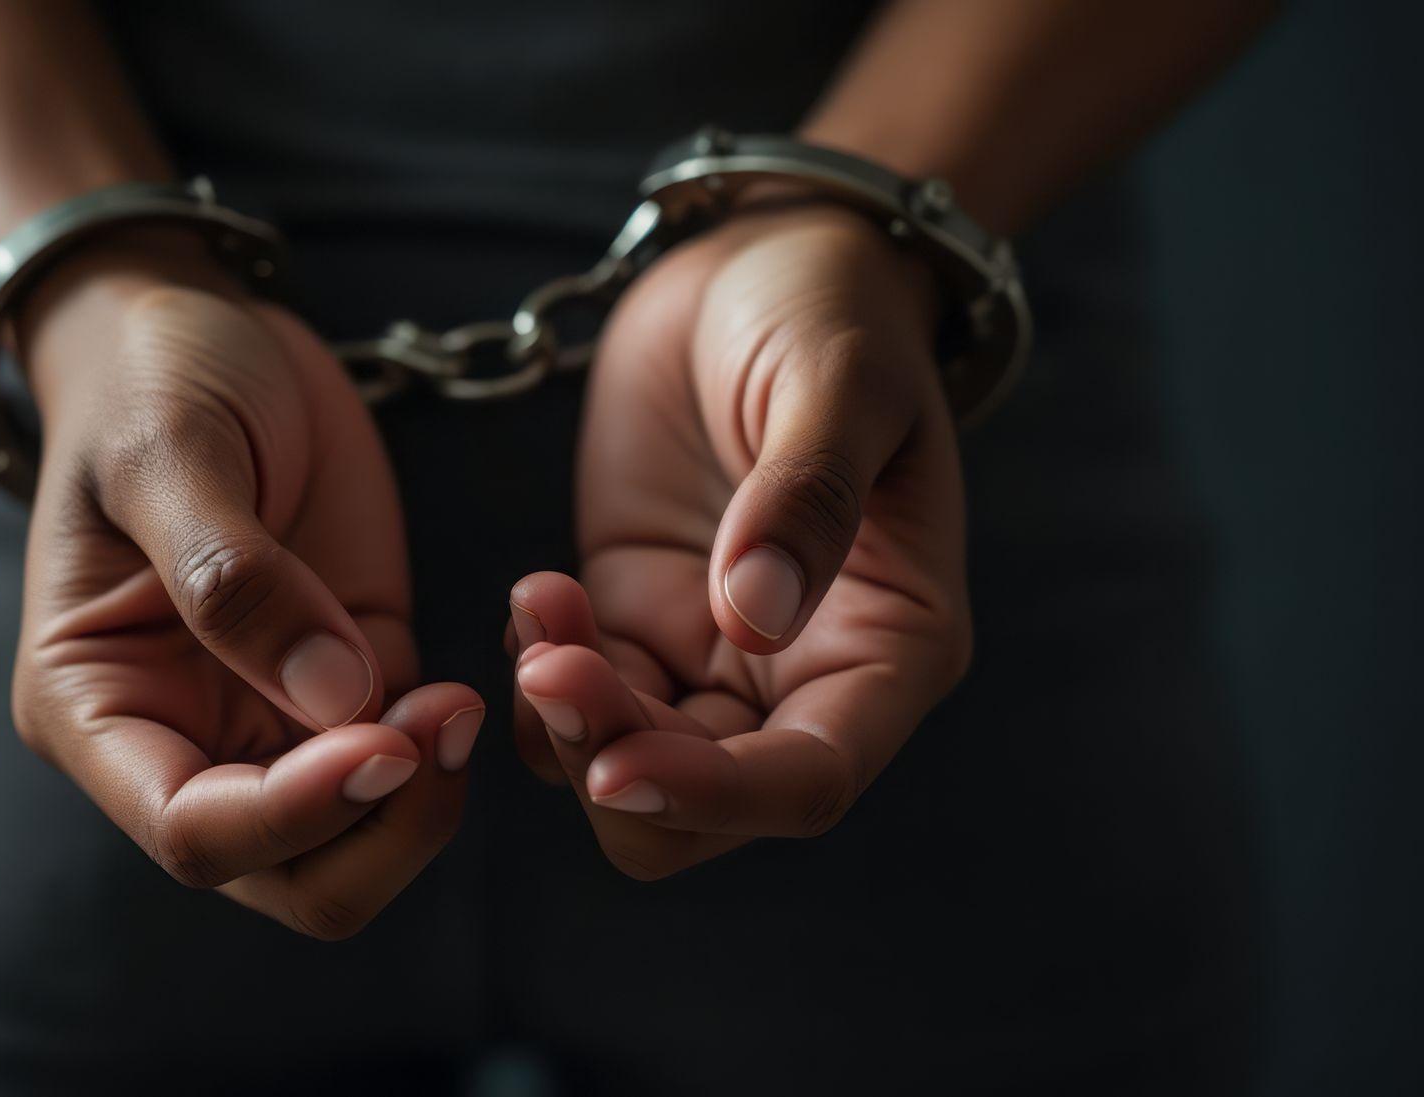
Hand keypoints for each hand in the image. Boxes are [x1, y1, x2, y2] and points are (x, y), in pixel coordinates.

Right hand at [10, 229, 482, 937]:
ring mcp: (269, 720)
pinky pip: (407, 768)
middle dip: (374, 830)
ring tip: (462, 702)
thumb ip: (234, 577)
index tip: (380, 741)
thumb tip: (335, 702)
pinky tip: (473, 685)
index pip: (190, 830)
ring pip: (359, 845)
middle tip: (439, 724)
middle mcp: (178, 739)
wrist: (197, 327)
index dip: (290, 815)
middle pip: (289, 873)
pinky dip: (447, 752)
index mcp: (96, 708)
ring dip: (421, 800)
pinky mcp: (351, 681)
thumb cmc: (147, 379)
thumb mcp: (169, 451)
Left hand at [510, 205, 970, 877]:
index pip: (809, 782)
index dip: (715, 797)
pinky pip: (572, 705)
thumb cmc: (829, 311)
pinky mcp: (637, 622)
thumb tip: (754, 618)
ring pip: (624, 766)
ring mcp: (712, 659)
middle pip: (703, 807)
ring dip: (562, 722)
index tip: (615, 767)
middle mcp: (804, 678)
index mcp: (889, 648)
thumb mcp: (837, 380)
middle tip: (547, 668)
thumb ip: (806, 498)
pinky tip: (534, 595)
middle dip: (614, 762)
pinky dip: (539, 675)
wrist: (761, 261)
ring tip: (540, 603)